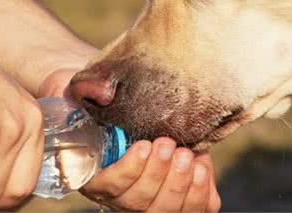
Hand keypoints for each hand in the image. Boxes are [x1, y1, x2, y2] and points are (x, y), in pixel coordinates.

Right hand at [39, 68, 221, 211]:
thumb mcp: (92, 94)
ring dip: (179, 184)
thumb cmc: (113, 105)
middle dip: (157, 173)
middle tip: (168, 145)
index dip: (127, 171)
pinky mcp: (182, 202)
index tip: (143, 146)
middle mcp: (122, 197)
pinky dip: (201, 193)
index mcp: (97, 175)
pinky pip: (194, 210)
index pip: (109, 186)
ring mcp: (152, 203)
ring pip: (165, 209)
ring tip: (186, 156)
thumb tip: (104, 91)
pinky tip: (201, 168)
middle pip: (138, 202)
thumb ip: (90, 90)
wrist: (142, 111)